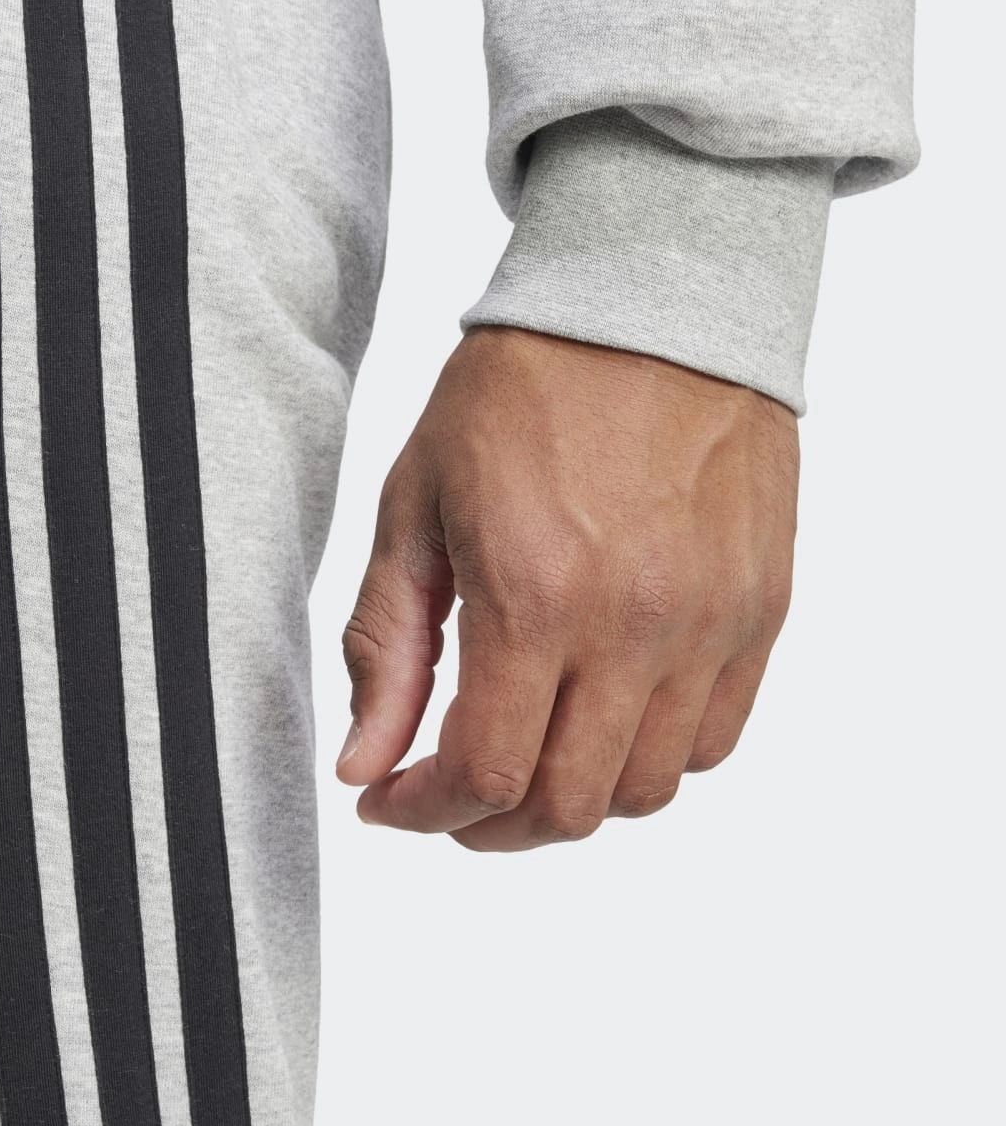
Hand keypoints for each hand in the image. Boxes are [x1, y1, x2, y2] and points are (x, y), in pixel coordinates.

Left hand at [337, 327, 798, 849]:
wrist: (648, 298)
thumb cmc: (518, 393)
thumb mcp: (414, 509)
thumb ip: (386, 649)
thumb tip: (363, 764)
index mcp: (535, 594)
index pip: (484, 775)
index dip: (423, 813)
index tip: (387, 801)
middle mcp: (637, 623)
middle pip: (568, 808)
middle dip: (489, 828)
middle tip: (448, 796)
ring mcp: (712, 622)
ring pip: (643, 791)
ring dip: (568, 801)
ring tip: (523, 755)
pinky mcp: (762, 609)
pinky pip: (712, 740)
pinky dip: (646, 759)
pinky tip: (598, 720)